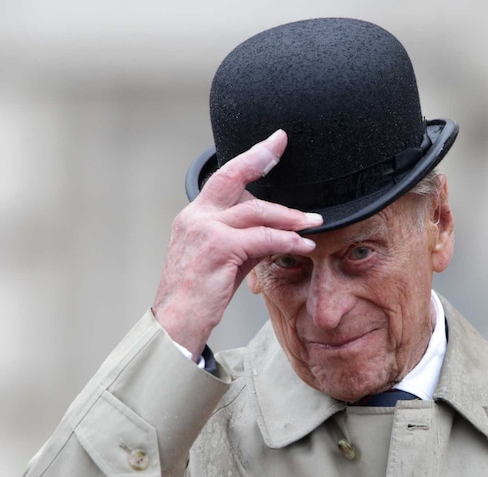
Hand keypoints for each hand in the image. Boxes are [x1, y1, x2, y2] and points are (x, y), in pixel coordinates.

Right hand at [152, 130, 320, 358]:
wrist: (176, 322)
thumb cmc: (198, 295)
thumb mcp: (223, 259)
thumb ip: (246, 239)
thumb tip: (277, 231)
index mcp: (195, 216)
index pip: (223, 178)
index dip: (249, 158)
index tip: (272, 143)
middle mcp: (197, 217)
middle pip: (233, 177)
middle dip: (260, 157)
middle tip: (282, 146)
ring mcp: (206, 230)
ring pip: (256, 211)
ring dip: (289, 216)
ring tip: (311, 222)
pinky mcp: (219, 247)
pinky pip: (263, 237)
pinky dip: (287, 240)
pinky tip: (302, 245)